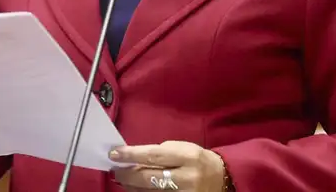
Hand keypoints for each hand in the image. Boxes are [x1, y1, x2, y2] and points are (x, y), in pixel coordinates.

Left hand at [109, 141, 225, 190]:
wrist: (222, 179)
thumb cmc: (197, 160)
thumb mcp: (182, 149)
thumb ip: (159, 153)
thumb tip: (132, 159)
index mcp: (187, 157)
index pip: (153, 155)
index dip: (131, 155)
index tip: (114, 154)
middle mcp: (187, 178)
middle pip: (149, 178)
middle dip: (127, 175)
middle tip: (116, 171)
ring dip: (132, 187)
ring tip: (123, 181)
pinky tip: (136, 190)